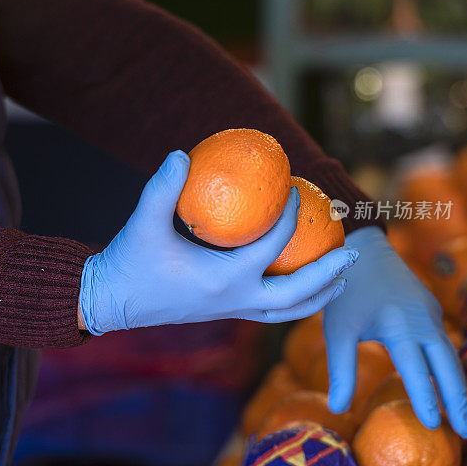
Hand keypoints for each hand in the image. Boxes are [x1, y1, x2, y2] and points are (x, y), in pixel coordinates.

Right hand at [78, 150, 357, 331]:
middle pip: (296, 295)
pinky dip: (293, 301)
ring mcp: (232, 310)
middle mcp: (235, 300)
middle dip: (328, 275)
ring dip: (317, 297)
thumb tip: (184, 153)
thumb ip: (162, 187)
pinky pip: (271, 310)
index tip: (299, 190)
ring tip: (341, 280)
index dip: (290, 217)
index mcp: (223, 279)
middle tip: (354, 253)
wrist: (113, 301)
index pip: (272, 247)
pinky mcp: (226, 312)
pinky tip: (301, 282)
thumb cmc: (129, 259)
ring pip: (287, 312)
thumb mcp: (143, 220)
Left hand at [323, 226, 466, 438]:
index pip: (415, 367)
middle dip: (457, 399)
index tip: (433, 425)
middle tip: (466, 433)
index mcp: (397, 323)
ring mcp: (430, 312)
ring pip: (449, 355)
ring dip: (456, 385)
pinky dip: (448, 367)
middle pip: (445, 364)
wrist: (362, 248)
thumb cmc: (345, 292)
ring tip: (463, 418)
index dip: (425, 397)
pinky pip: (442, 342)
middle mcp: (421, 318)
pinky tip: (449, 388)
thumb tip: (338, 409)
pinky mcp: (430, 309)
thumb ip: (340, 369)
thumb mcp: (338, 329)